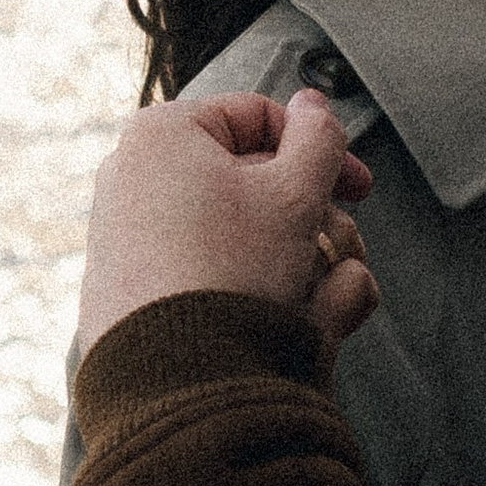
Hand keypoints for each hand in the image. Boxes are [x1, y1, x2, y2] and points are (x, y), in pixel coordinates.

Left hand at [79, 90, 378, 354]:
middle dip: (311, 220)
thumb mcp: (296, 193)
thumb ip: (318, 137)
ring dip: (295, 262)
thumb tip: (315, 103)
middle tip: (341, 252)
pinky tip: (289, 328)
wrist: (172, 381)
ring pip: (237, 235)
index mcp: (162, 133)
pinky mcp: (126, 292)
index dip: (323, 150)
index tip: (362, 191)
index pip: (260, 117)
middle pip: (251, 183)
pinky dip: (252, 293)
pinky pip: (205, 276)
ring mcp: (123, 238)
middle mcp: (130, 177)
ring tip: (323, 303)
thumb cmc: (234, 272)